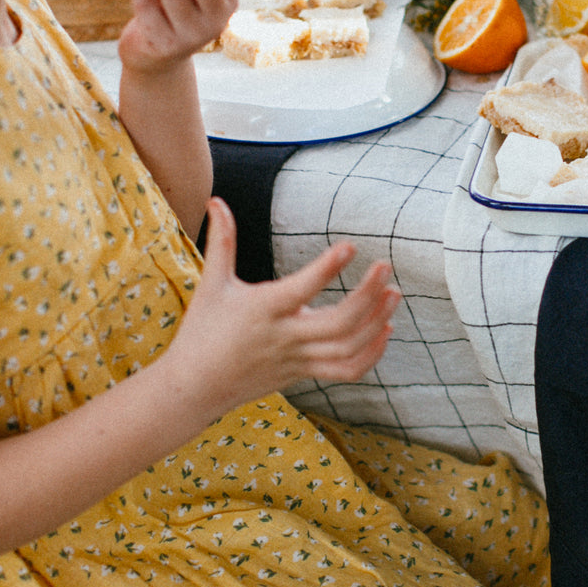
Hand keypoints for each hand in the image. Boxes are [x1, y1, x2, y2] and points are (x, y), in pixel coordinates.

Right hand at [170, 200, 399, 417]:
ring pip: (348, 348)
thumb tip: (217, 200)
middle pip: (338, 323)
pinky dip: (371, 354)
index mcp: (263, 310)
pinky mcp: (304, 373)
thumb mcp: (212, 284)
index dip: (327, 268)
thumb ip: (222, 241)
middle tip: (384, 267)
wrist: (196, 387)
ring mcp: (297, 359)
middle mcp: (284, 337)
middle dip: (367, 295)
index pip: (301, 289)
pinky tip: (385, 330)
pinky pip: (346, 370)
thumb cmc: (202, 330)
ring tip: (392, 294)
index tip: (350, 246)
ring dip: (376, 323)